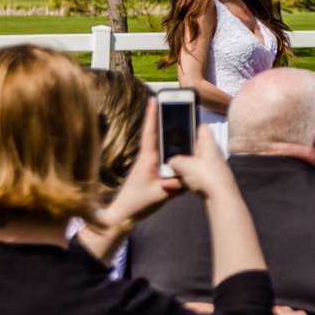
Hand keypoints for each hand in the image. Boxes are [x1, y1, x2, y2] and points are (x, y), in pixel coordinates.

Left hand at [99, 100, 189, 228]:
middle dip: (165, 118)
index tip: (155, 99)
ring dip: (171, 133)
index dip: (152, 115)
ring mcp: (149, 164)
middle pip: (158, 134)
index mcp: (148, 159)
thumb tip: (191, 176)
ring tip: (183, 121)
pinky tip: (182, 148)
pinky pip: (164, 156)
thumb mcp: (160, 194)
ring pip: (162, 145)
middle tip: (175, 104)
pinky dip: (172, 149)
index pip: (151, 133)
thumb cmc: (138, 203)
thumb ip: (176, 184)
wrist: (123, 215)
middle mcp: (148, 158)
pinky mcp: (151, 171)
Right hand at [164, 128, 239, 201]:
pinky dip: (180, 180)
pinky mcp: (208, 181)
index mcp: (208, 145)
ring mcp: (210, 168)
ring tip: (163, 171)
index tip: (179, 126)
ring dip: (178, 168)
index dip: (191, 125)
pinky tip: (167, 185)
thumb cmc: (205, 176)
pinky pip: (191, 178)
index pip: (202, 128)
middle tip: (165, 151)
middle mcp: (211, 154)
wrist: (220, 198)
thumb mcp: (185, 165)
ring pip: (191, 165)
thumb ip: (175, 160)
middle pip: (194, 148)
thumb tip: (172, 161)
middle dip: (180, 151)